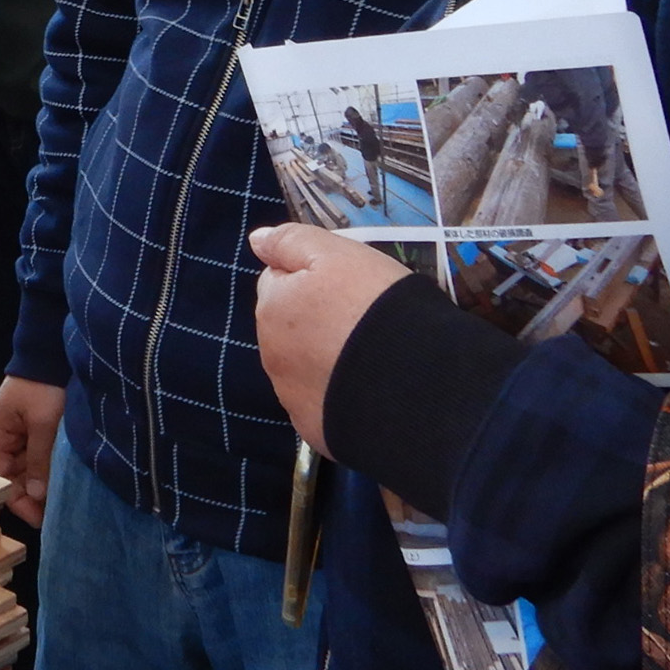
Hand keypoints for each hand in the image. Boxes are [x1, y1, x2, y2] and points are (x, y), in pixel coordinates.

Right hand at [0, 377, 65, 526]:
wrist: (51, 352)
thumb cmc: (44, 386)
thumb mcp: (43, 424)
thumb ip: (38, 460)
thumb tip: (37, 496)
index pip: (0, 476)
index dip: (16, 499)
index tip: (38, 519)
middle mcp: (5, 433)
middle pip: (14, 474)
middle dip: (32, 494)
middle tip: (55, 514)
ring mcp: (20, 429)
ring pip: (27, 466)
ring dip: (41, 482)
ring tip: (60, 502)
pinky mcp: (34, 426)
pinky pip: (37, 455)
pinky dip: (47, 468)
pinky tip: (60, 481)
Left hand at [250, 223, 409, 456]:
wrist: (413, 385)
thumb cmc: (374, 308)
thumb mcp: (337, 254)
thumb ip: (292, 241)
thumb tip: (257, 240)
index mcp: (272, 308)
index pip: (280, 281)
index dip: (316, 279)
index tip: (348, 285)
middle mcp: (272, 354)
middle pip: (290, 325)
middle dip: (317, 319)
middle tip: (363, 319)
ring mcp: (292, 396)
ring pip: (305, 365)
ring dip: (327, 357)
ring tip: (371, 355)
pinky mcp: (315, 428)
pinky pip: (324, 401)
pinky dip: (339, 392)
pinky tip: (368, 387)